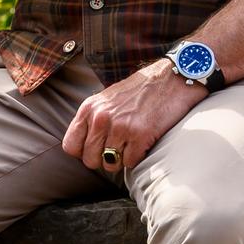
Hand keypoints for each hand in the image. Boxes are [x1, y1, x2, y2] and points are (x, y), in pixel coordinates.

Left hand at [61, 59, 207, 171]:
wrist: (172, 79)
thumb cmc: (141, 90)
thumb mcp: (107, 99)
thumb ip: (92, 119)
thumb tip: (83, 147)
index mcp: (89, 108)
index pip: (70, 146)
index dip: (83, 153)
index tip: (97, 149)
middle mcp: (101, 118)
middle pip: (90, 160)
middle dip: (104, 160)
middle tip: (118, 149)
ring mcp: (120, 127)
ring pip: (110, 164)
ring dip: (121, 160)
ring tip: (132, 144)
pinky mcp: (140, 135)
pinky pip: (130, 163)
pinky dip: (137, 157)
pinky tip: (144, 142)